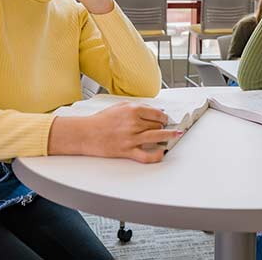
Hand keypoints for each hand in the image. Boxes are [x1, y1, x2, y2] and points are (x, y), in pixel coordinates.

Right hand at [48, 102, 181, 162]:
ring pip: (157, 137)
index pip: (157, 113)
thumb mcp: (120, 106)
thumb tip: (154, 111)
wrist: (86, 133)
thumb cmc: (101, 120)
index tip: (166, 119)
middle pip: (157, 125)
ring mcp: (131, 138)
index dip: (164, 117)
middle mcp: (134, 124)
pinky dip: (156, 155)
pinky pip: (146, 156)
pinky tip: (162, 152)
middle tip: (168, 128)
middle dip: (163, 127)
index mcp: (132, 110)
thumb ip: (138, 107)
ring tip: (175, 136)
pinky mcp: (127, 151)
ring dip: (169, 136)